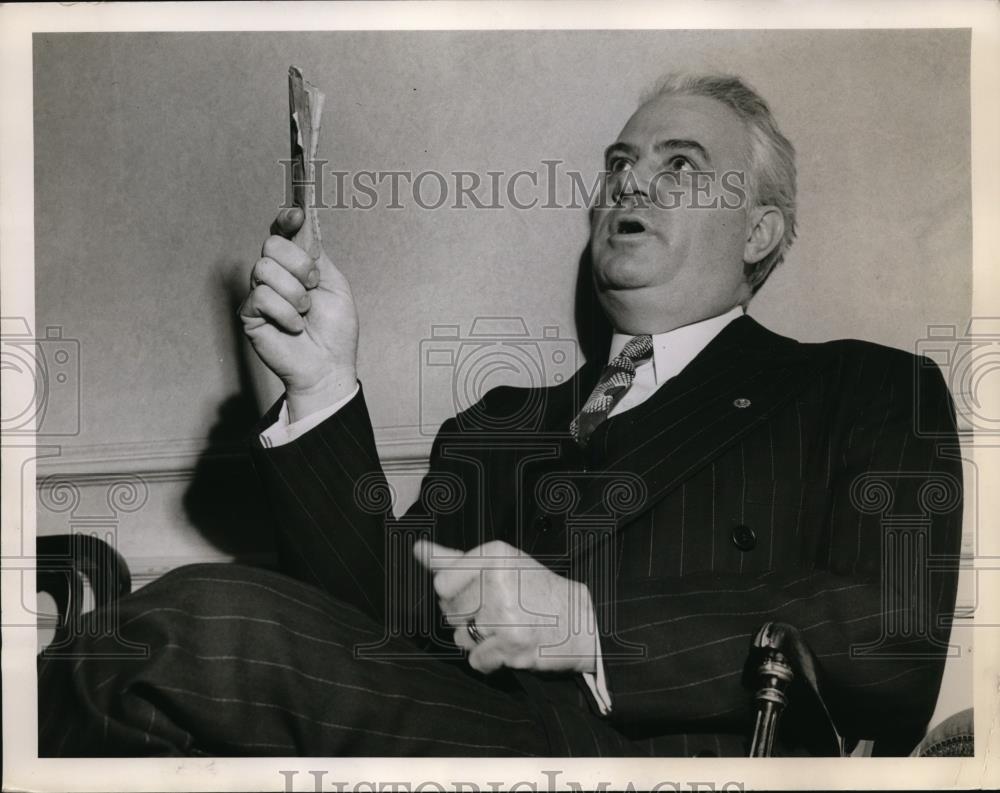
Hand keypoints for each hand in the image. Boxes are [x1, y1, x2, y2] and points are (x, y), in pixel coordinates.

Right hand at [239, 208, 358, 420]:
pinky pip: (262, 297)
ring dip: (294, 292)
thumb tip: (304, 225)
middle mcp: (275, 276)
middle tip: (313, 287)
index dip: (286, 220)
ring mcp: (260, 294)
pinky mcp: (250, 315)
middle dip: (299, 264)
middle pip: (271, 244)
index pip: (282, 233)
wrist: (329, 366)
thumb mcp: (336, 285)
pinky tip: (295, 326)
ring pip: (264, 269)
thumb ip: (318, 255)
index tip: (296, 216)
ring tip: (305, 311)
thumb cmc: (335, 331)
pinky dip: (285, 313)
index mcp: (296, 266)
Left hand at [413, 539, 597, 674]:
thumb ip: (454, 559)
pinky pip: (475, 659)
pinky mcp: (511, 643)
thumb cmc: (535, 591)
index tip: (479, 591)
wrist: (579, 622)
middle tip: (499, 611)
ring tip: (505, 627)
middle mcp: (499, 580)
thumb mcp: (499, 565)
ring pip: (460, 637)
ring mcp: (504, 612)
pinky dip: (489, 659)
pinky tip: (509, 645)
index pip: (442, 583)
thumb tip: (418, 549)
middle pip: (450, 611)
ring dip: (478, 640)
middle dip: (469, 616)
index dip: (456, 593)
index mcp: (494, 555)